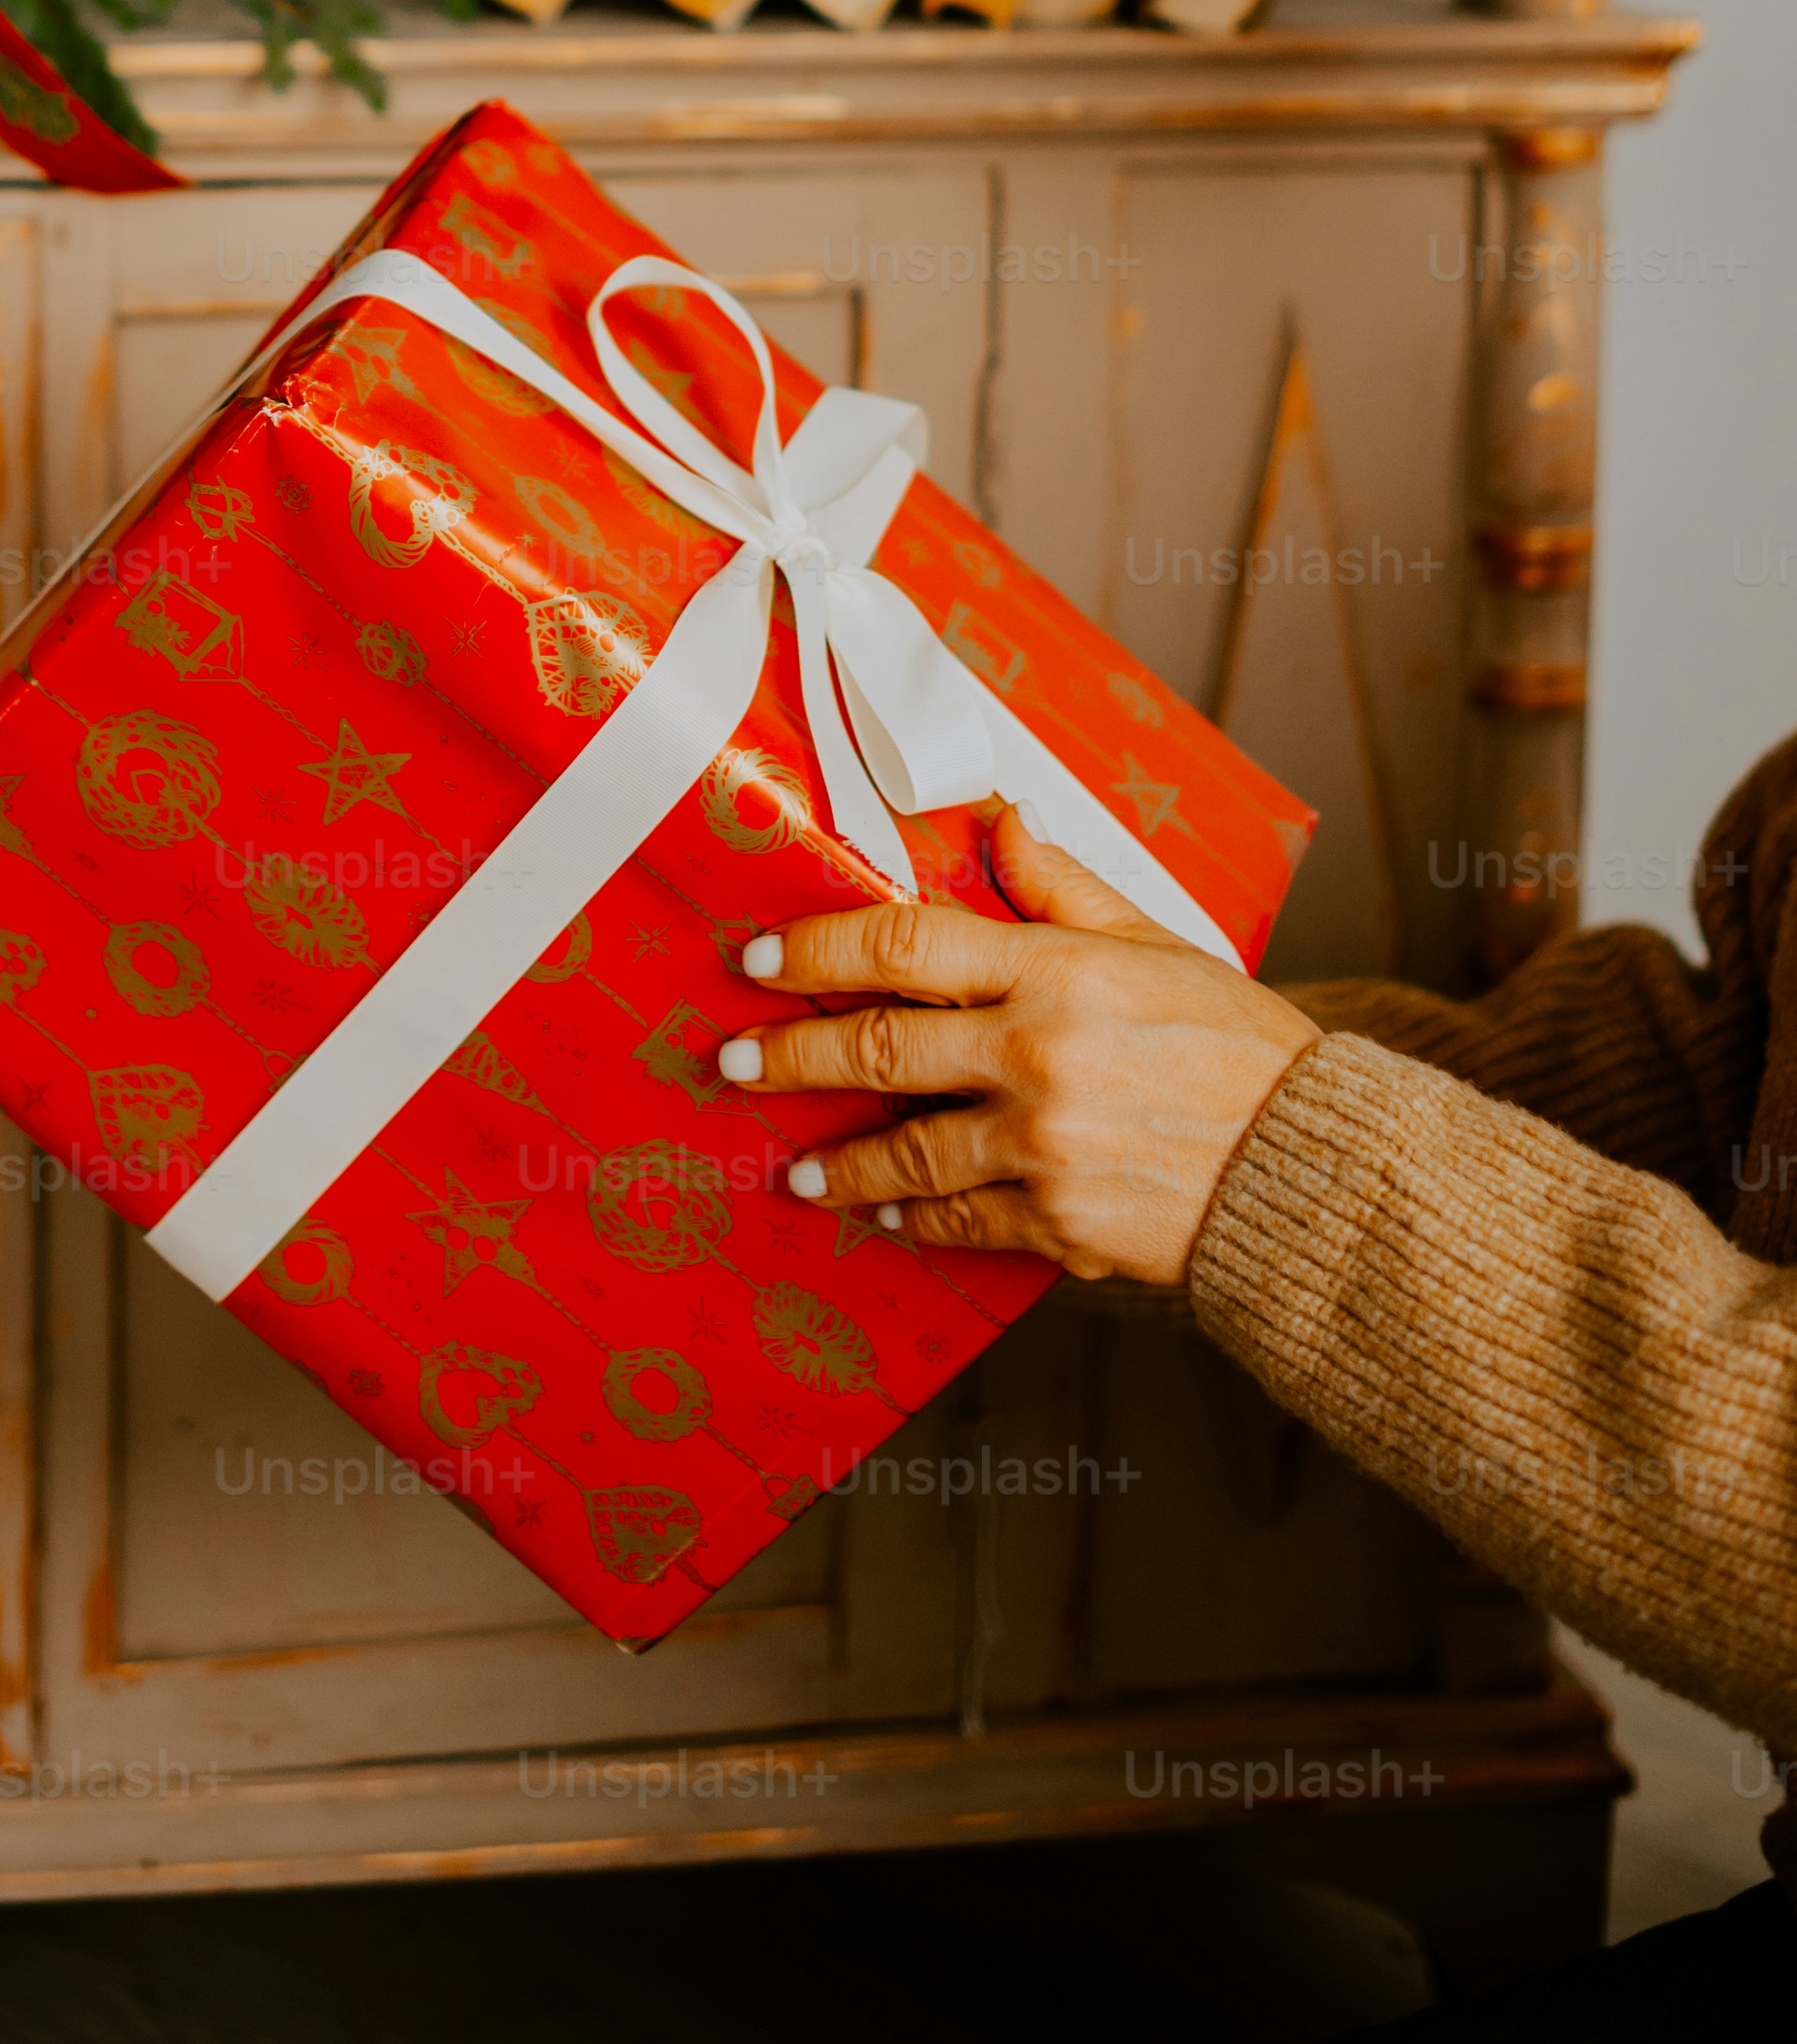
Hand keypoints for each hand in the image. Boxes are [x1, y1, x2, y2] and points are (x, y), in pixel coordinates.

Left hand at [717, 804, 1318, 1286]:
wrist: (1309, 1170)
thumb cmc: (1237, 1043)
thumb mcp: (1157, 943)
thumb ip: (1066, 888)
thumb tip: (1001, 820)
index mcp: (1057, 972)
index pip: (907, 944)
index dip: (820, 947)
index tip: (760, 958)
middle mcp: (1037, 1054)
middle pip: (881, 1047)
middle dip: (793, 1056)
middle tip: (733, 1062)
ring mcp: (1043, 1145)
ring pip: (906, 1148)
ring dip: (842, 1158)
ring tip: (798, 1167)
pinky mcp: (1059, 1223)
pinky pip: (959, 1218)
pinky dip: (912, 1215)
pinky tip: (882, 1213)